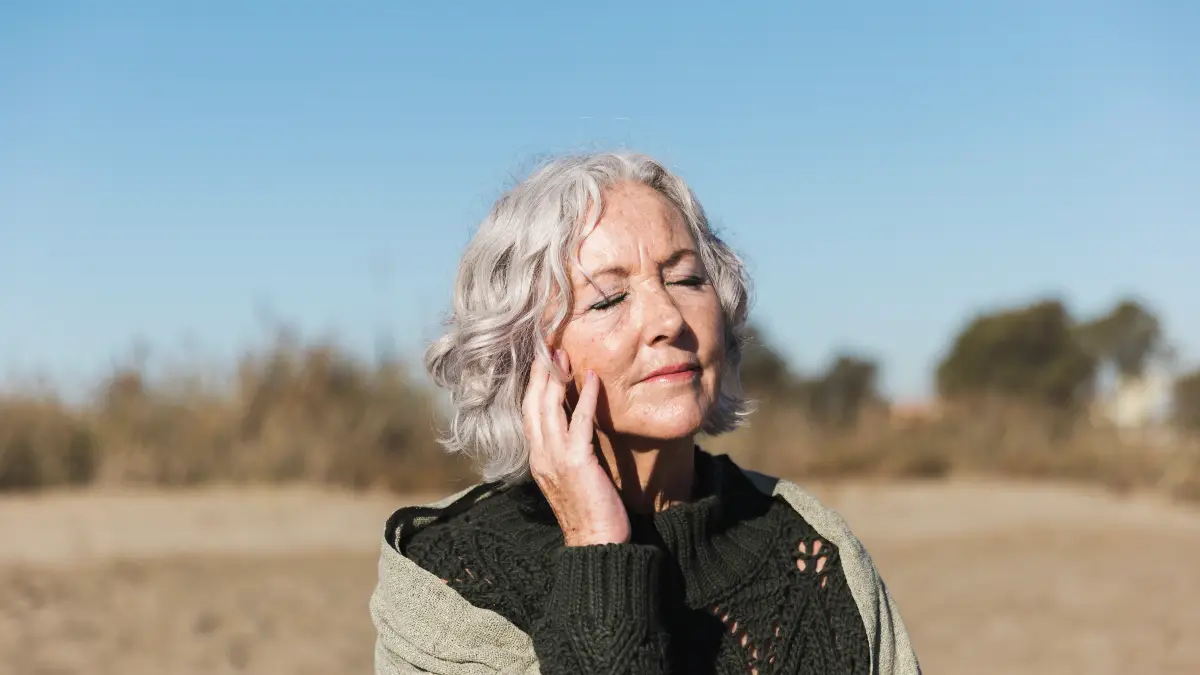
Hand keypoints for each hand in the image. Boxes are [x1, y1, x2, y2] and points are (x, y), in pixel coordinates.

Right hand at [523, 349, 629, 546]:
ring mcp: (555, 459)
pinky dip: (586, 398)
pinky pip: (580, 423)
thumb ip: (567, 453)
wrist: (596, 545)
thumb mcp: (571, 478)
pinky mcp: (576, 463)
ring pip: (549, 410)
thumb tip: (576, 430)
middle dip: (539, 374)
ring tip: (564, 356)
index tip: (540, 363)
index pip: (529, 414)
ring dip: (557, 379)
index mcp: (537, 459)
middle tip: (549, 348)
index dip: (533, 387)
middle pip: (533, 405)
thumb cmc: (590, 513)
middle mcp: (540, 456)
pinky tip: (594, 380)